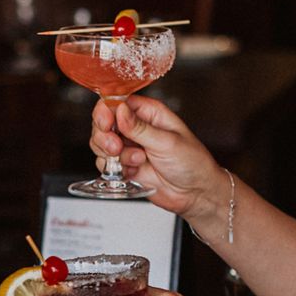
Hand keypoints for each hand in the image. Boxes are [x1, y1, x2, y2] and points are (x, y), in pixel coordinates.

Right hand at [89, 96, 224, 217]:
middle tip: (116, 147)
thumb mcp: (167, 142)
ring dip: (112, 154)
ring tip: (136, 160)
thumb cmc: (192, 163)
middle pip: (103, 122)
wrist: (195, 193)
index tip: (106, 124)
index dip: (106, 111)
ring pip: (101, 143)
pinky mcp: (125, 165)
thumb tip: (119, 110)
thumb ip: (140, 128)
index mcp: (149, 113)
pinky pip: (104, 163)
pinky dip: (114, 169)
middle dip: (105, 136)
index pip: (117, 102)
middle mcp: (136, 127)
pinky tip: (134, 170)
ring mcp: (129, 147)